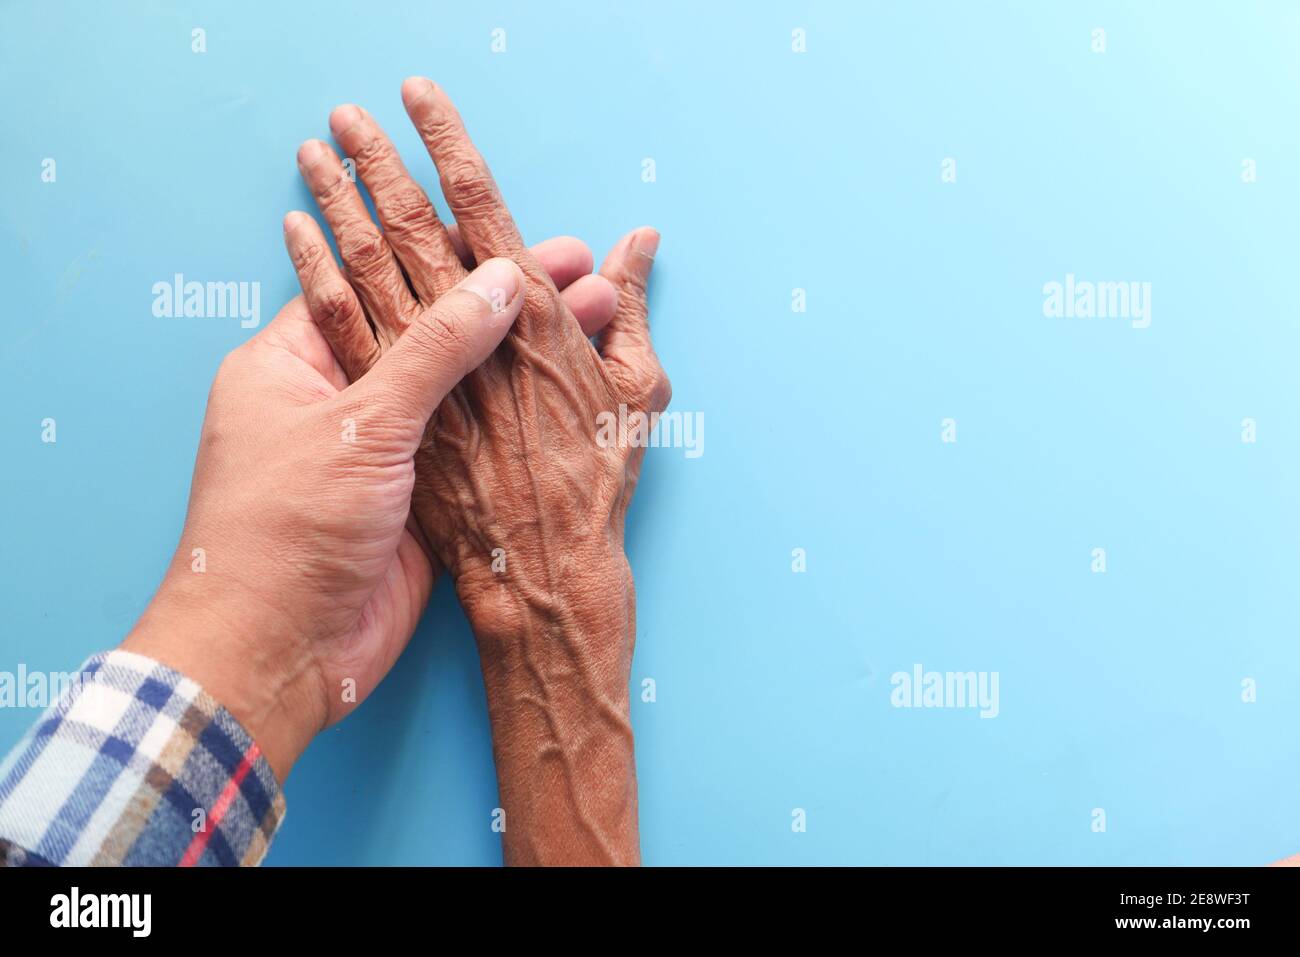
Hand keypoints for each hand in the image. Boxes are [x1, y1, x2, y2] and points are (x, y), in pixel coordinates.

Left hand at [123, 257, 524, 782]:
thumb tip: (502, 277)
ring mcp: (379, 448)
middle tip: (574, 262)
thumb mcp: (361, 423)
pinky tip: (562, 381)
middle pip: (427, 324)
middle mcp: (337, 397)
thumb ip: (435, 347)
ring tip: (590, 310)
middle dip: (498, 293)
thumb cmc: (287, 529)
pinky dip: (514, 406)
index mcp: (292, 361)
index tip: (501, 219)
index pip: (371, 275)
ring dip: (518, 347)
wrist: (282, 653)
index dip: (439, 245)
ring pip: (459, 381)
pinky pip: (472, 434)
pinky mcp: (417, 493)